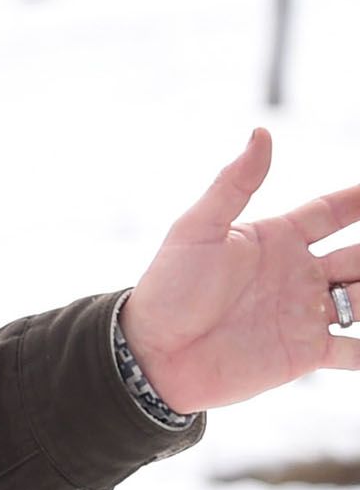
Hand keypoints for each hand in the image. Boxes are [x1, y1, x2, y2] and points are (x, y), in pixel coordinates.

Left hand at [124, 129, 359, 412]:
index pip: (333, 211)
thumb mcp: (197, 229)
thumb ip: (234, 184)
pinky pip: (355, 351)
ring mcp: (305, 314)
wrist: (150, 355)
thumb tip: (261, 133)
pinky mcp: (306, 353)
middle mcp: (299, 274)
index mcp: (279, 239)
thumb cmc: (168, 289)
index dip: (359, 198)